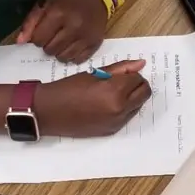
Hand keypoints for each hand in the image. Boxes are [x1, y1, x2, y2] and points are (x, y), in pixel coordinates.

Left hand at [18, 0, 107, 62]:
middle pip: (50, 50)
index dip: (37, 37)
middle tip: (53, 36)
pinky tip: (73, 46)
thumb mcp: (46, 2)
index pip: (38, 40)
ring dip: (59, 52)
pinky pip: (79, 60)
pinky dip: (73, 56)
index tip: (43, 32)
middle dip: (48, 45)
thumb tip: (20, 42)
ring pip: (64, 57)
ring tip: (62, 42)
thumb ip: (31, 21)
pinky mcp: (95, 43)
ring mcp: (86, 36)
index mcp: (58, 14)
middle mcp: (73, 27)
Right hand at [35, 60, 150, 136]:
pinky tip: (108, 104)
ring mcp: (117, 122)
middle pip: (144, 93)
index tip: (121, 74)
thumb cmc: (69, 88)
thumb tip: (141, 64)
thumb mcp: (94, 74)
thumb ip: (120, 68)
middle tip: (122, 82)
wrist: (50, 112)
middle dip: (137, 85)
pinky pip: (128, 117)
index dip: (131, 74)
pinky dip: (125, 109)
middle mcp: (120, 108)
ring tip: (113, 93)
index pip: (138, 79)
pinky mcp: (112, 130)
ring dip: (132, 98)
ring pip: (139, 106)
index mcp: (115, 91)